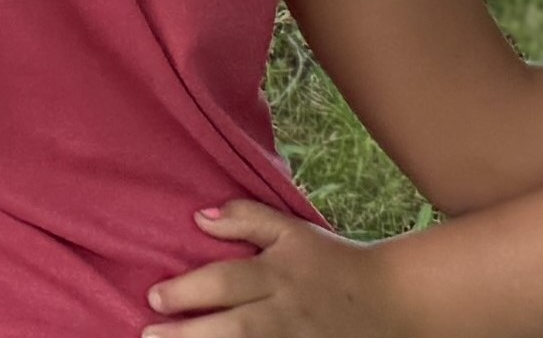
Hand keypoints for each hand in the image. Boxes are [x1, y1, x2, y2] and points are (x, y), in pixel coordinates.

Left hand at [146, 204, 412, 334]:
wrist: (393, 299)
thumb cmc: (333, 262)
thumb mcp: (292, 231)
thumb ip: (246, 219)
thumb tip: (199, 217)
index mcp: (279, 274)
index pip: (227, 282)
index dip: (188, 290)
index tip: (154, 297)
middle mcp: (287, 311)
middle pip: (234, 327)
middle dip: (190, 334)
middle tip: (149, 335)